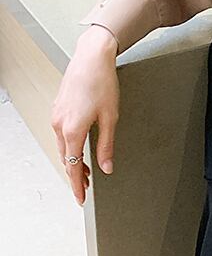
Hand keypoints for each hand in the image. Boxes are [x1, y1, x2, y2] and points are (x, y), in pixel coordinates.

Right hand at [50, 24, 119, 205]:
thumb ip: (107, 144)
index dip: (77, 185)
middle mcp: (60, 125)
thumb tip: (107, 166)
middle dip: (76, 174)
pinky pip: (61, 134)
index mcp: (73, 130)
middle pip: (66, 158)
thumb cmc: (103, 82)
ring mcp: (56, 116)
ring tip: (86, 169)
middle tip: (87, 186)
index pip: (73, 166)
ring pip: (63, 146)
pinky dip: (70, 145)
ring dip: (73, 159)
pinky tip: (79, 146)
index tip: (81, 198)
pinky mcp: (58, 108)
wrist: (92, 57)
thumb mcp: (111, 117)